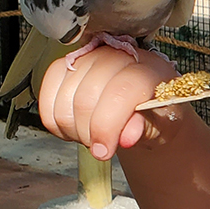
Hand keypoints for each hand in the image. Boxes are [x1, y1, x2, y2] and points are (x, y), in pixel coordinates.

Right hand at [37, 45, 177, 158]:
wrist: (144, 102)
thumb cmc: (156, 113)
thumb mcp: (163, 125)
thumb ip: (146, 129)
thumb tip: (127, 138)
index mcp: (148, 70)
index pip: (120, 92)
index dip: (107, 126)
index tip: (103, 152)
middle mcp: (116, 57)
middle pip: (86, 99)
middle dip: (90, 134)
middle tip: (102, 145)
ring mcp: (88, 59)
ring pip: (64, 102)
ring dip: (73, 129)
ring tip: (92, 135)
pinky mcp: (64, 66)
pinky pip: (46, 98)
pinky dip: (56, 122)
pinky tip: (75, 126)